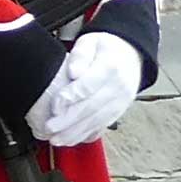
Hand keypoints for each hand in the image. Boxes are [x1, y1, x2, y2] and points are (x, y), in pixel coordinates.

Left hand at [26, 32, 143, 146]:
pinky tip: (71, 140)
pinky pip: (102, 126)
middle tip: (50, 128)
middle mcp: (118, 88)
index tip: (54, 106)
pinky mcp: (119, 112)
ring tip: (56, 139)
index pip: (88, 86)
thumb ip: (80, 54)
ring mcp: (120, 102)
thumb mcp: (91, 42)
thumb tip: (73, 71)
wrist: (130, 56)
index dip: (70, 98)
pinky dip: (85, 135)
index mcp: (110, 68)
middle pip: (91, 108)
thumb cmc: (107, 49)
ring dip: (75, 133)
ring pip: (96, 121)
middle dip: (68, 121)